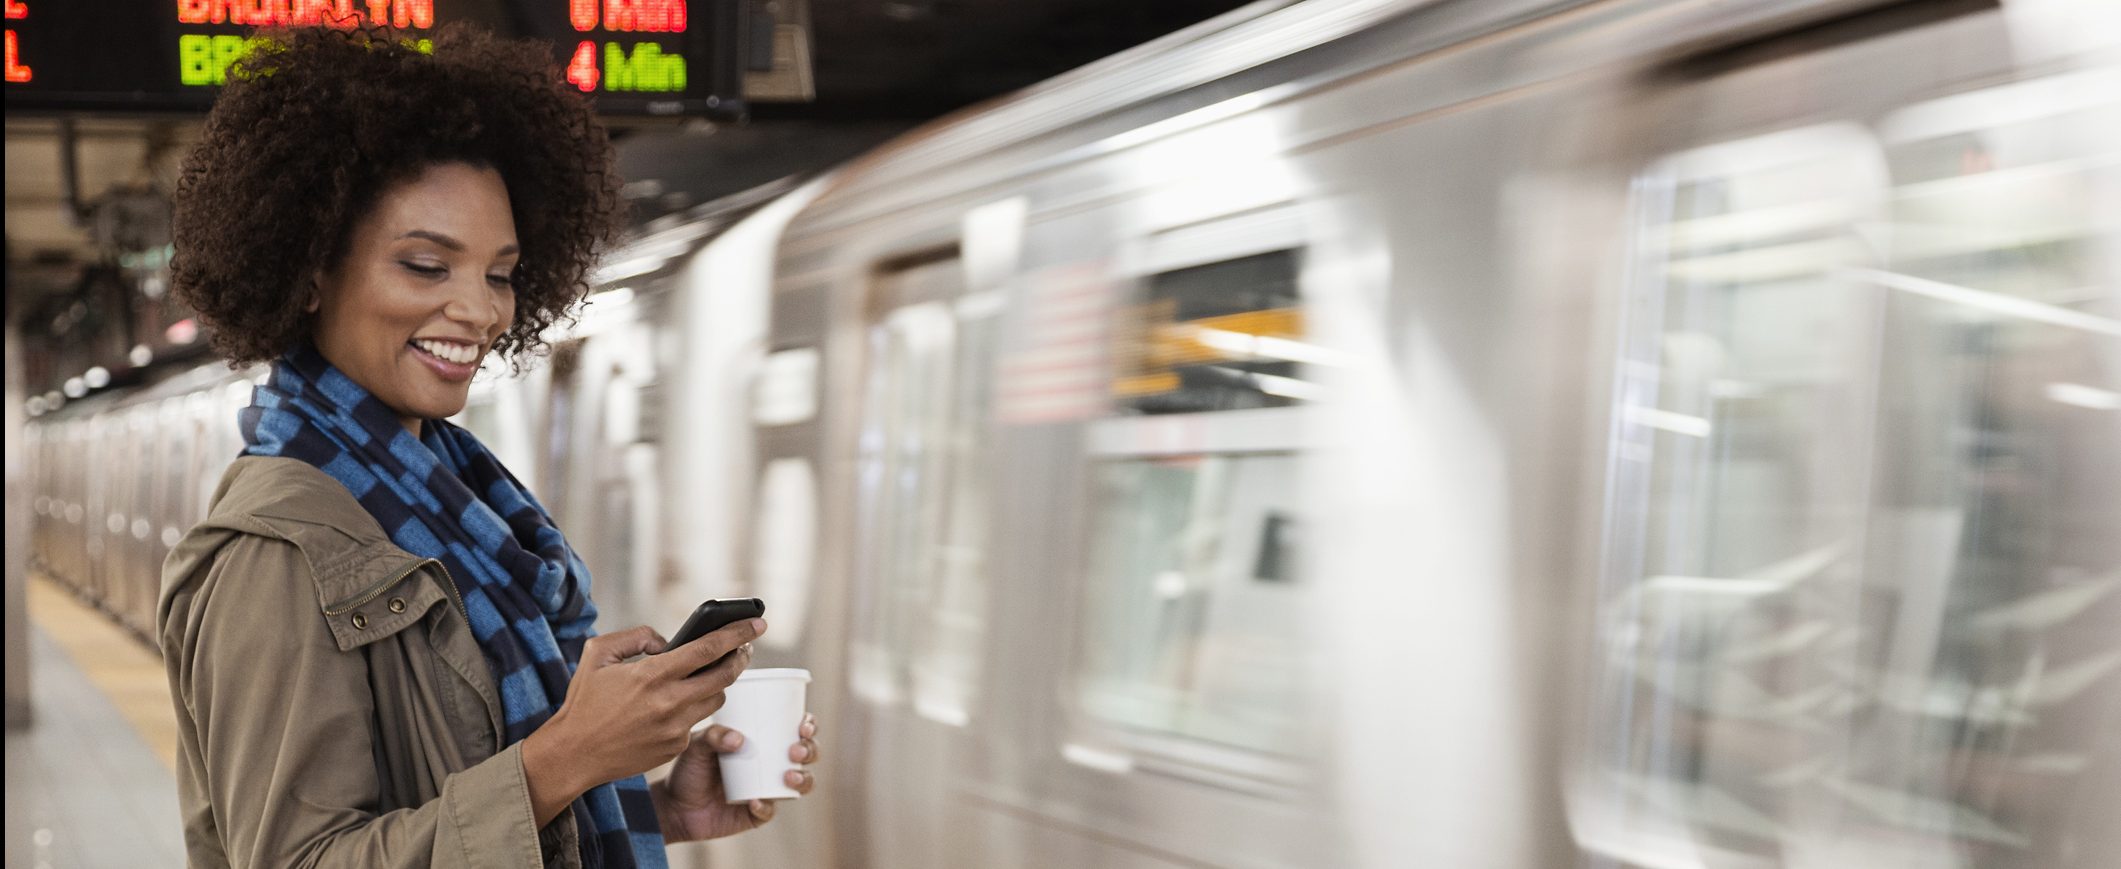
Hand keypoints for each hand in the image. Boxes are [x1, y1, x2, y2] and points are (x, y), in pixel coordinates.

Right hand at [521, 619, 763, 824]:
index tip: (757, 623)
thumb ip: (636, 636)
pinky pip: (697, 721)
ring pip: (716, 699)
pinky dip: (694, 706)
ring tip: (713, 671)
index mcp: (652, 675)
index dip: (738, 633)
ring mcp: (675, 728)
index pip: (709, 649)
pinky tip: (682, 700)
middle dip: (741, 657)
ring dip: (719, 683)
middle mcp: (669, 702)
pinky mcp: (675, 748)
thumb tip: (667, 642)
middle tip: (746, 647)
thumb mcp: (598, 654)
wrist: (573, 754)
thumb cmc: (584, 701)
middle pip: (725, 675)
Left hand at [654, 714, 820, 841]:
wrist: (674, 806)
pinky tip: (755, 801)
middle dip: (810, 751)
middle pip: (807, 755)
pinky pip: (769, 811)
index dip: (809, 725)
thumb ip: (713, 736)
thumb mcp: (697, 745)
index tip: (804, 725)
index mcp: (763, 742)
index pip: (795, 729)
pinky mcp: (756, 814)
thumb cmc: (690, 769)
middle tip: (796, 751)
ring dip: (804, 779)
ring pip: (801, 784)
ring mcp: (767, 790)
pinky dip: (765, 806)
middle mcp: (772, 765)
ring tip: (789, 776)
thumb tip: (738, 739)